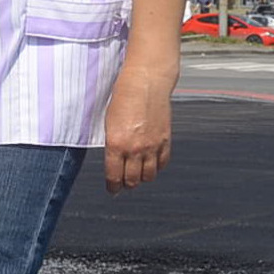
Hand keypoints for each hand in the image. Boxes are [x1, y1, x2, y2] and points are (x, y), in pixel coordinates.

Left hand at [103, 68, 172, 192]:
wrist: (146, 82)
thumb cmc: (124, 97)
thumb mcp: (109, 123)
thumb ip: (112, 145)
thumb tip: (114, 162)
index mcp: (115, 144)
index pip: (114, 176)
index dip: (113, 187)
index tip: (113, 190)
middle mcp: (134, 149)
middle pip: (132, 180)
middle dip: (126, 184)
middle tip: (124, 183)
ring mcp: (152, 146)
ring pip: (148, 176)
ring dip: (142, 178)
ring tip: (138, 174)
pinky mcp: (165, 140)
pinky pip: (162, 163)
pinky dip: (157, 167)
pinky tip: (152, 163)